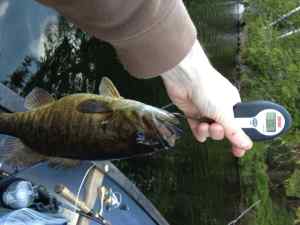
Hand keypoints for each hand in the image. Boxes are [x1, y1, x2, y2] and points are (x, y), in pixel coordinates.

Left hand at [160, 41, 252, 156]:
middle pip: (223, 130)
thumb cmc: (207, 87)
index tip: (240, 151)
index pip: (241, 125)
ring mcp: (205, 110)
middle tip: (216, 127)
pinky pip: (197, 128)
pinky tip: (198, 127)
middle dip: (219, 133)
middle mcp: (220, 107)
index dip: (240, 138)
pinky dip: (198, 130)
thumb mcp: (224, 113)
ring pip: (209, 131)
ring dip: (207, 131)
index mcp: (233, 104)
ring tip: (204, 125)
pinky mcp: (192, 112)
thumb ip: (234, 131)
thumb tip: (247, 145)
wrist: (184, 78)